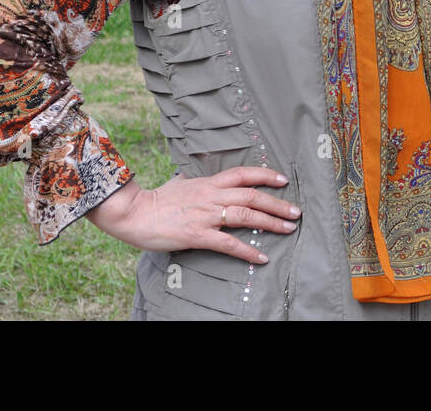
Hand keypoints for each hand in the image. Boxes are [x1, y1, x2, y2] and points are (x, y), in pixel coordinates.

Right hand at [87, 166, 300, 264]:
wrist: (134, 212)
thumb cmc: (155, 200)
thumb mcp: (178, 184)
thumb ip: (191, 181)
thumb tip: (192, 178)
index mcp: (208, 183)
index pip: (243, 173)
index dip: (265, 174)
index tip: (283, 179)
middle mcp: (211, 196)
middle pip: (252, 195)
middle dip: (277, 204)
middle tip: (296, 212)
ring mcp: (205, 215)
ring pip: (246, 215)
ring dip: (270, 222)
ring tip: (288, 229)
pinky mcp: (198, 235)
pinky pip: (228, 243)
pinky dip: (247, 250)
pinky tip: (261, 257)